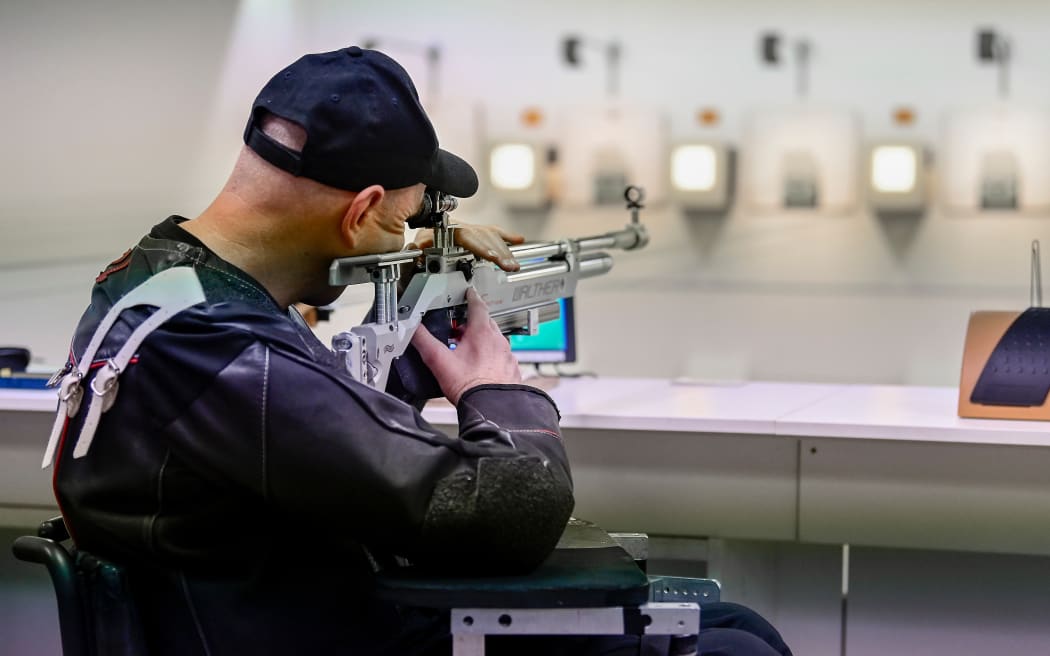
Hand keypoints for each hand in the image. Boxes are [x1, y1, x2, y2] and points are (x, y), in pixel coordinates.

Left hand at [409, 224, 524, 271]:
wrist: (424, 234)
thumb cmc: (423, 243)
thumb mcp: (417, 246)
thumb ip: (418, 249)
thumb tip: (418, 250)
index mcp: (449, 231)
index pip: (467, 236)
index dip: (480, 246)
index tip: (492, 257)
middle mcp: (464, 228)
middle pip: (485, 237)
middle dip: (499, 252)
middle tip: (510, 266)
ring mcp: (472, 231)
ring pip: (492, 236)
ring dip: (505, 250)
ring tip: (514, 265)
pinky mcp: (477, 235)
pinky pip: (494, 233)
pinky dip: (507, 236)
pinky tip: (519, 240)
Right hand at [411, 288, 521, 403]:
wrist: (492, 408)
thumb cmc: (469, 387)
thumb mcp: (438, 361)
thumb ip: (423, 341)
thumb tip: (413, 329)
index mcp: (482, 333)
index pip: (478, 305)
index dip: (471, 297)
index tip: (468, 294)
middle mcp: (498, 341)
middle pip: (486, 323)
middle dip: (473, 323)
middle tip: (460, 329)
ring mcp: (507, 356)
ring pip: (495, 340)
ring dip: (482, 341)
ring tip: (467, 351)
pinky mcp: (511, 370)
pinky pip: (502, 357)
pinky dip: (492, 357)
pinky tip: (482, 368)